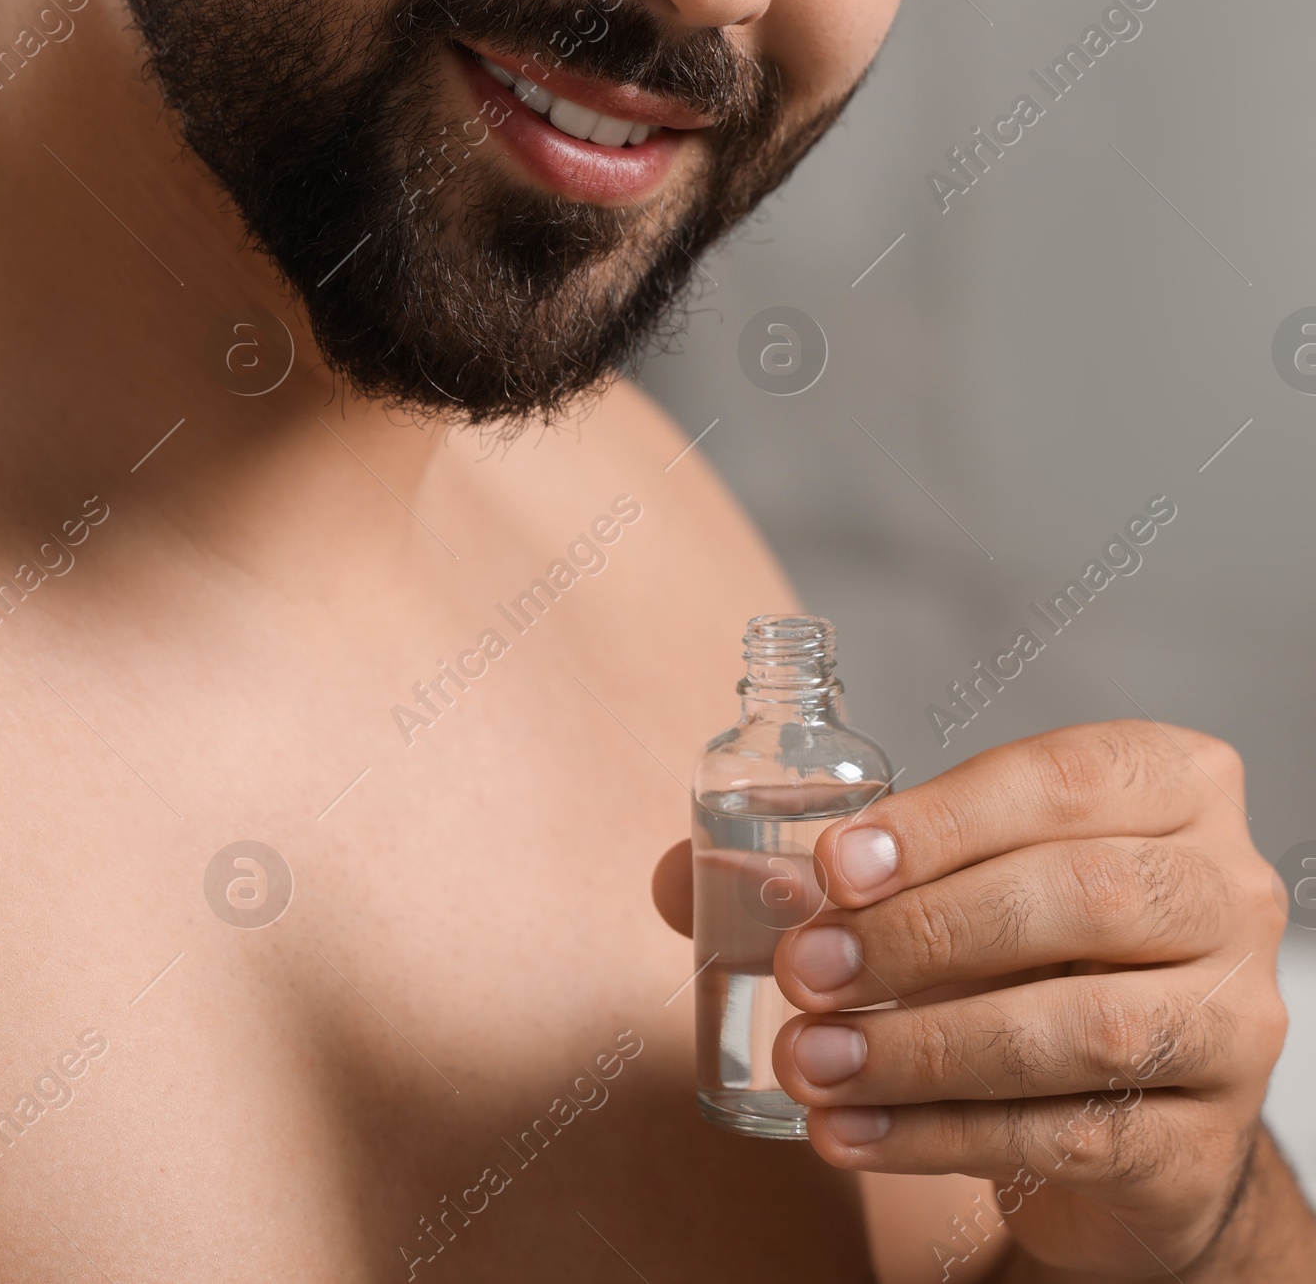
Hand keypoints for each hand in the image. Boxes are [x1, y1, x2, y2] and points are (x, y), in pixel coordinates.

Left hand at [770, 722, 1288, 1275]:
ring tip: (806, 1061)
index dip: (944, 819)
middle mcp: (1227, 893)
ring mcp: (1232, 1022)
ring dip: (921, 1047)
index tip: (831, 865)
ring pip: (1081, 1027)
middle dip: (922, 933)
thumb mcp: (949, 887)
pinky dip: (941, 1136)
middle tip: (801, 971)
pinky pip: (1070, 1134)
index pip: (1064, 779)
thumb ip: (827, 874)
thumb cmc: (1030, 956)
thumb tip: (687, 875)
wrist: (1134, 1112)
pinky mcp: (1204, 1142)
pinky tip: (848, 1130)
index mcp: (1174, 788)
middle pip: (1079, 897)